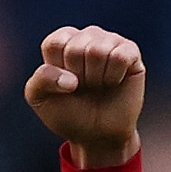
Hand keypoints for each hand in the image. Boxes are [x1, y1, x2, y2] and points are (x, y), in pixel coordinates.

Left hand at [24, 25, 144, 167]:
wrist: (96, 135)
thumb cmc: (68, 113)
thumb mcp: (39, 99)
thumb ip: (40, 80)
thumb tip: (71, 80)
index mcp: (62, 42)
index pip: (55, 44)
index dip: (58, 72)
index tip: (63, 85)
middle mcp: (86, 36)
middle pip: (75, 49)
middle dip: (77, 77)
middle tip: (83, 88)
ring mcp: (110, 41)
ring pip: (98, 51)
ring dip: (96, 79)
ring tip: (98, 86)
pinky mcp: (130, 52)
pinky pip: (120, 57)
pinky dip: (114, 77)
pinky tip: (113, 82)